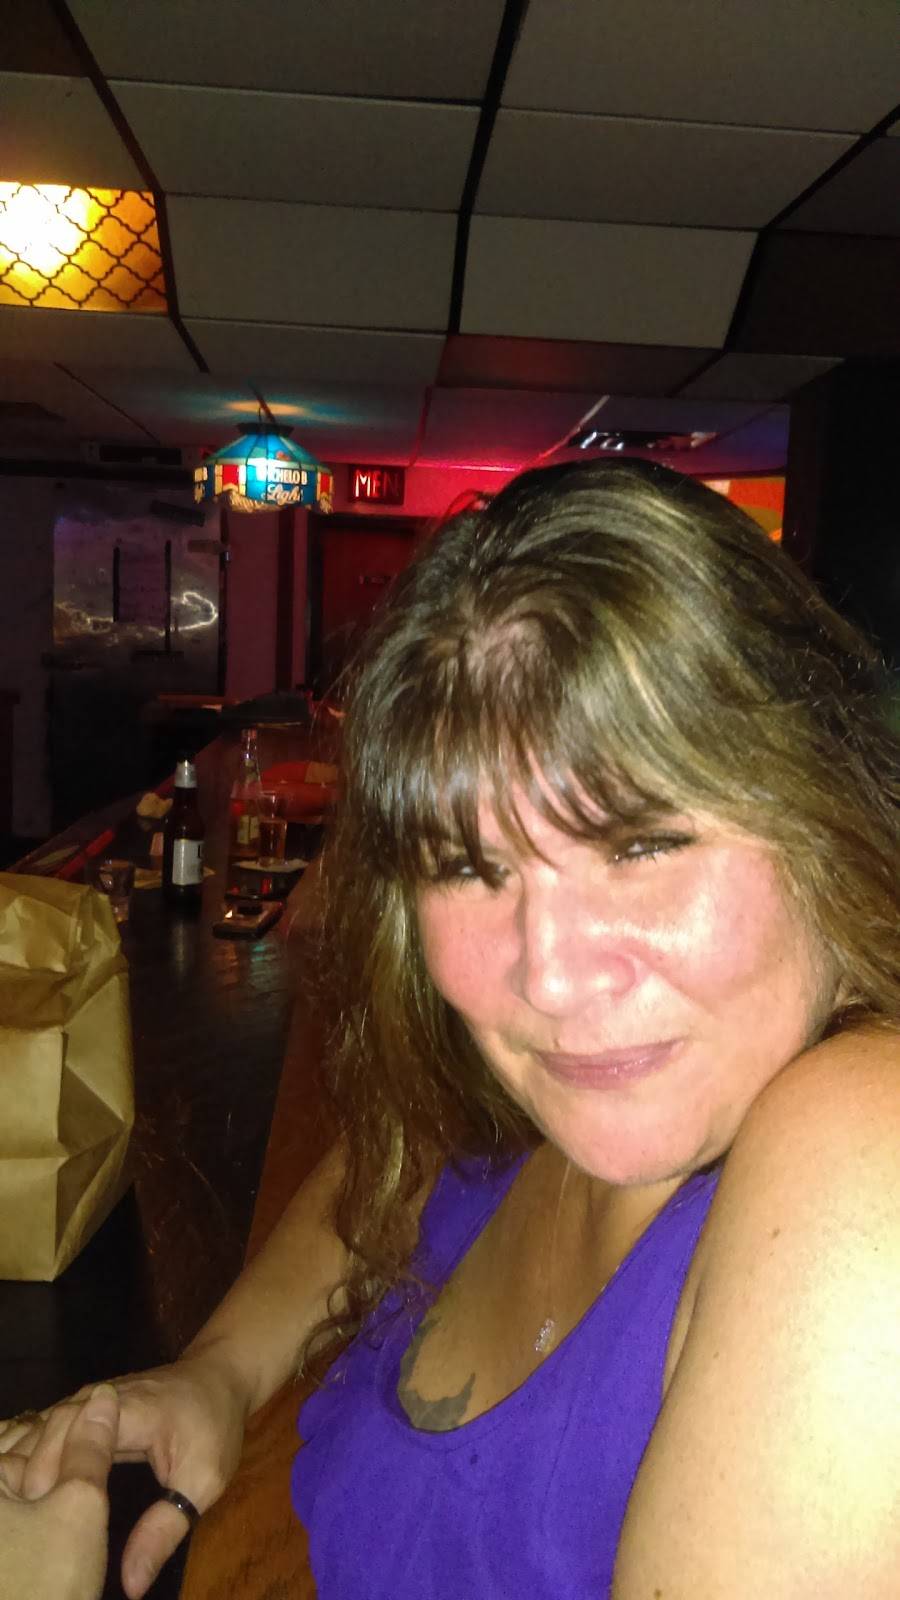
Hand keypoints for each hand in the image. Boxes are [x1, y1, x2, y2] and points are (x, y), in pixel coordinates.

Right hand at [0, 1350, 250, 1598]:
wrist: (220, 1377)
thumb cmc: (215, 1426)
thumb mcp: (204, 1480)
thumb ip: (165, 1528)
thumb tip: (132, 1583)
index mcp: (130, 1411)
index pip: (73, 1434)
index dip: (52, 1473)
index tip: (44, 1511)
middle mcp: (102, 1398)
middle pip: (49, 1430)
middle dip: (33, 1473)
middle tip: (29, 1520)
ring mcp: (91, 1398)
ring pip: (43, 1428)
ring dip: (29, 1465)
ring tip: (25, 1510)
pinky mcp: (86, 1407)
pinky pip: (49, 1429)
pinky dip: (36, 1457)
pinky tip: (31, 1491)